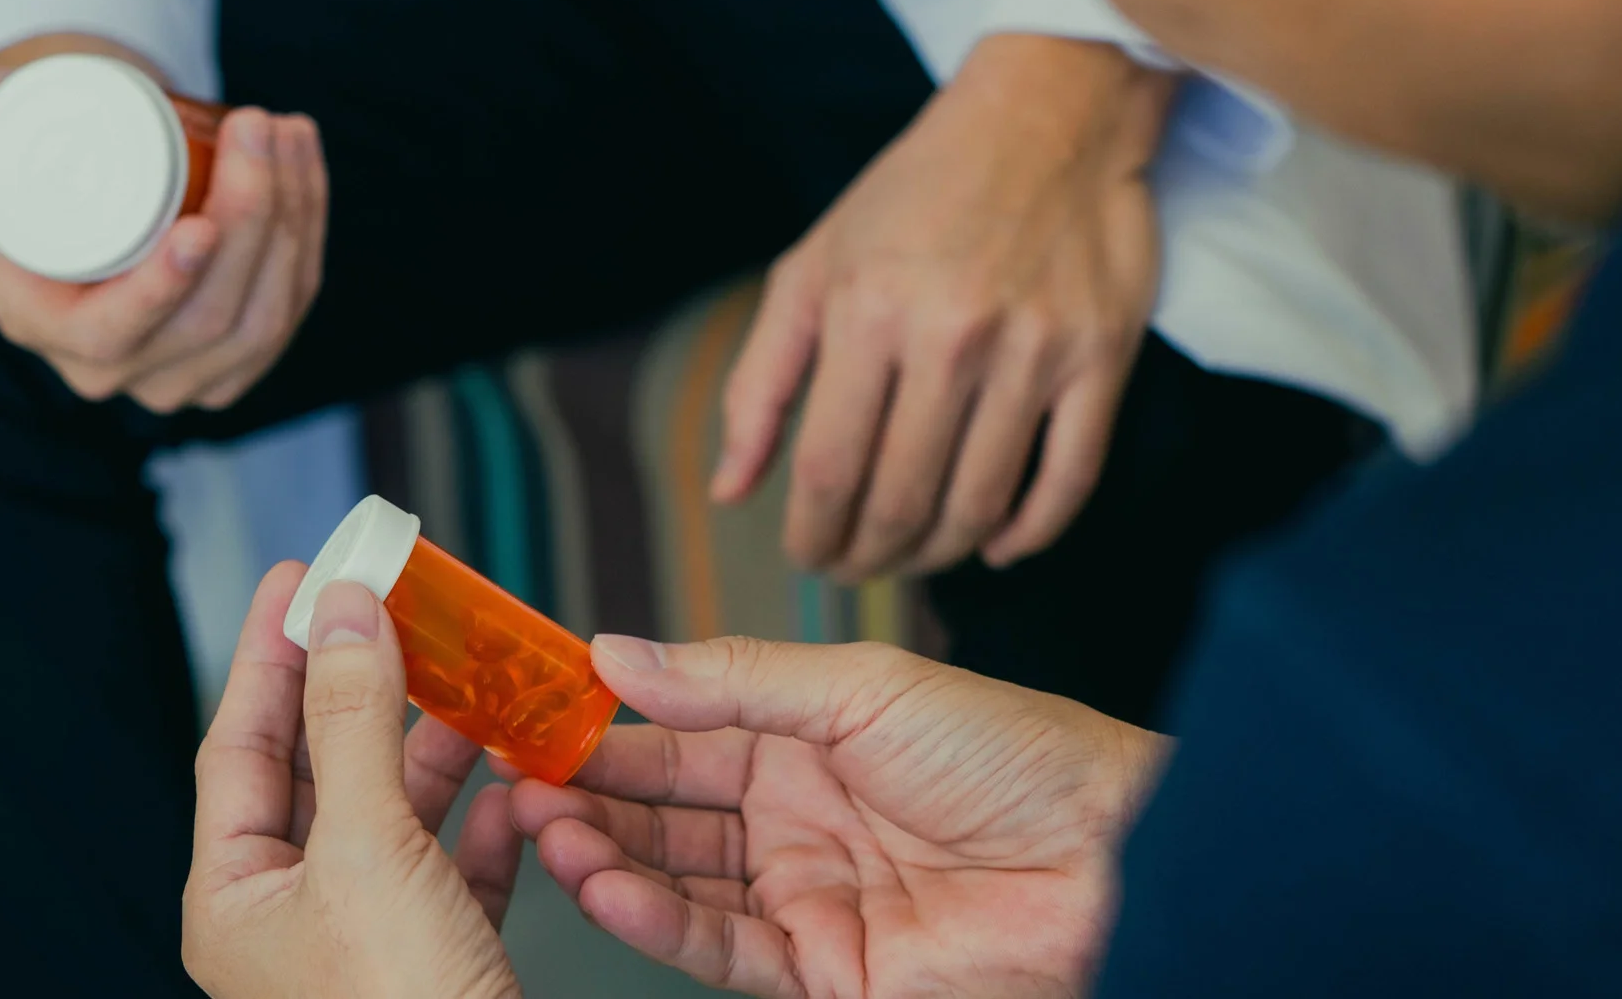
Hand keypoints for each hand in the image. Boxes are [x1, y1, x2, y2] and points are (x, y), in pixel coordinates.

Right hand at [0, 33, 328, 412]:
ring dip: (292, 216)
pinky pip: (291, 303)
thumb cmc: (21, 166)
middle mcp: (118, 369)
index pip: (113, 333)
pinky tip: (304, 165)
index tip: (200, 225)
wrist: (73, 196)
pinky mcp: (242, 353)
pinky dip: (308, 231)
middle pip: (211, 318)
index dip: (164, 289)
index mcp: (44, 327)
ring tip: (284, 130)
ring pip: (265, 314)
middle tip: (256, 125)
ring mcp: (188, 372)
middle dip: (253, 217)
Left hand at [184, 563, 523, 998]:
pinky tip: (521, 789)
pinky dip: (490, 824)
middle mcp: (290, 918)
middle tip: (391, 604)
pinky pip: (457, 869)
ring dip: (439, 747)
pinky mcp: (437, 959)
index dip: (272, 650)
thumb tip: (343, 614)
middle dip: (365, 686)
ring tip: (472, 683)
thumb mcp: (369, 850)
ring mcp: (364, 940)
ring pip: (396, 812)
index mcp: (235, 899)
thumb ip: (354, 723)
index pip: (241, 743)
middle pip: (321, 767)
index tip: (302, 573)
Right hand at [510, 635, 1170, 997]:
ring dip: (603, 854)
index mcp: (808, 735)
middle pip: (664, 807)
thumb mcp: (862, 687)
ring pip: (675, 878)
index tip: (531, 708)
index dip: (606, 720)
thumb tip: (620, 654)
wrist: (1109, 863)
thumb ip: (734, 680)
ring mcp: (805, 893)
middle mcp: (796, 814)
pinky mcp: (819, 970)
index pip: (682, 727)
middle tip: (512, 775)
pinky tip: (600, 884)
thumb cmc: (1014, 755)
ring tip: (541, 827)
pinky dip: (650, 918)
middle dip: (587, 792)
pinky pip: (714, 942)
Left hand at [714, 34, 1169, 579]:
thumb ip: (761, 381)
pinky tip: (999, 544)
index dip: (814, 537)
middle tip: (859, 566)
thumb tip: (732, 489)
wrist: (1049, 113)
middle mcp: (950, 336)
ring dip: (942, 552)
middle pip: (903, 500)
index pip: (830, 473)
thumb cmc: (917, 191)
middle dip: (870, 556)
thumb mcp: (815, 265)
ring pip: (981, 503)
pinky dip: (1030, 533)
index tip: (810, 556)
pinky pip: (1067, 479)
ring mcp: (1033, 350)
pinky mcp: (1100, 357)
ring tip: (918, 553)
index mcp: (867, 312)